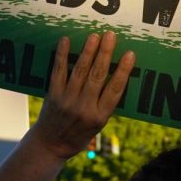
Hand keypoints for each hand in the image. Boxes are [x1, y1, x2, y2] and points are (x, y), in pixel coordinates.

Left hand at [30, 32, 134, 159]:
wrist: (50, 145)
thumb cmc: (78, 135)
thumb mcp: (98, 125)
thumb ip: (105, 104)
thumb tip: (117, 78)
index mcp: (100, 116)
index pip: (115, 89)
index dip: (123, 70)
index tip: (130, 54)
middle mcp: (84, 107)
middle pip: (98, 76)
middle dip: (105, 53)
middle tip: (111, 35)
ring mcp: (67, 100)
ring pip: (80, 71)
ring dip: (88, 51)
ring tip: (95, 36)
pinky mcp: (53, 95)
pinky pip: (58, 71)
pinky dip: (62, 55)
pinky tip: (66, 41)